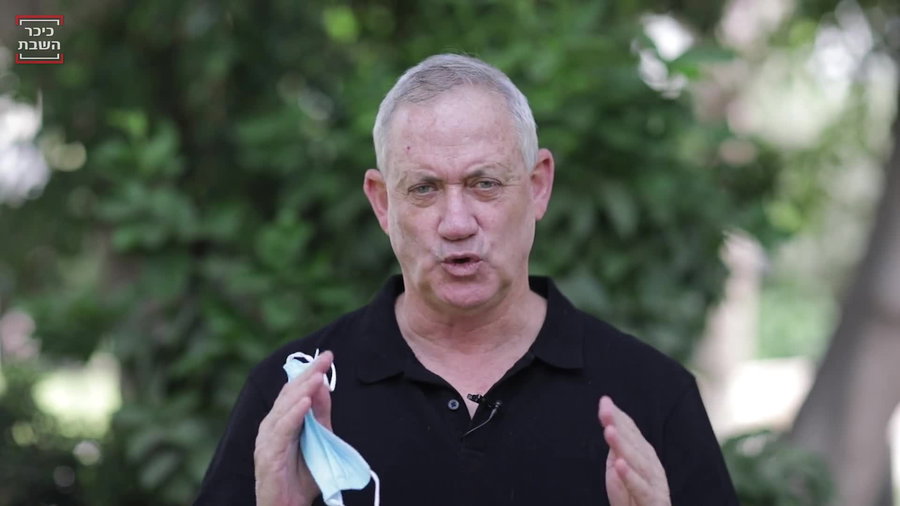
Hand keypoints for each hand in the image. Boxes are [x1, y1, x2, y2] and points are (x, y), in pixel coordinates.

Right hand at [255, 351, 333, 505]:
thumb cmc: (302, 478)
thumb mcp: (318, 441)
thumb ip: (320, 417)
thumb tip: (324, 386)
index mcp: (281, 421)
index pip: (295, 390)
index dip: (310, 372)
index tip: (328, 357)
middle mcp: (270, 426)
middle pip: (289, 394)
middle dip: (308, 374)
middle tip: (326, 359)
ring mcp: (266, 440)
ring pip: (284, 408)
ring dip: (302, 390)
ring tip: (318, 376)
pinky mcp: (267, 455)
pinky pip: (281, 430)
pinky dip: (293, 415)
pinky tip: (305, 402)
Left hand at [598, 396, 670, 505]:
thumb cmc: (635, 500)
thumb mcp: (620, 473)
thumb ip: (616, 452)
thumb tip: (611, 426)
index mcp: (644, 457)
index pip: (632, 432)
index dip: (619, 417)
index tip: (605, 402)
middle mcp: (652, 467)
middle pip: (635, 443)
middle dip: (620, 425)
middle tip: (605, 411)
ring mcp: (655, 484)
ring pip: (639, 463)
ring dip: (624, 446)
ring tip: (609, 431)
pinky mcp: (654, 502)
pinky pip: (641, 489)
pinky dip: (630, 477)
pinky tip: (619, 465)